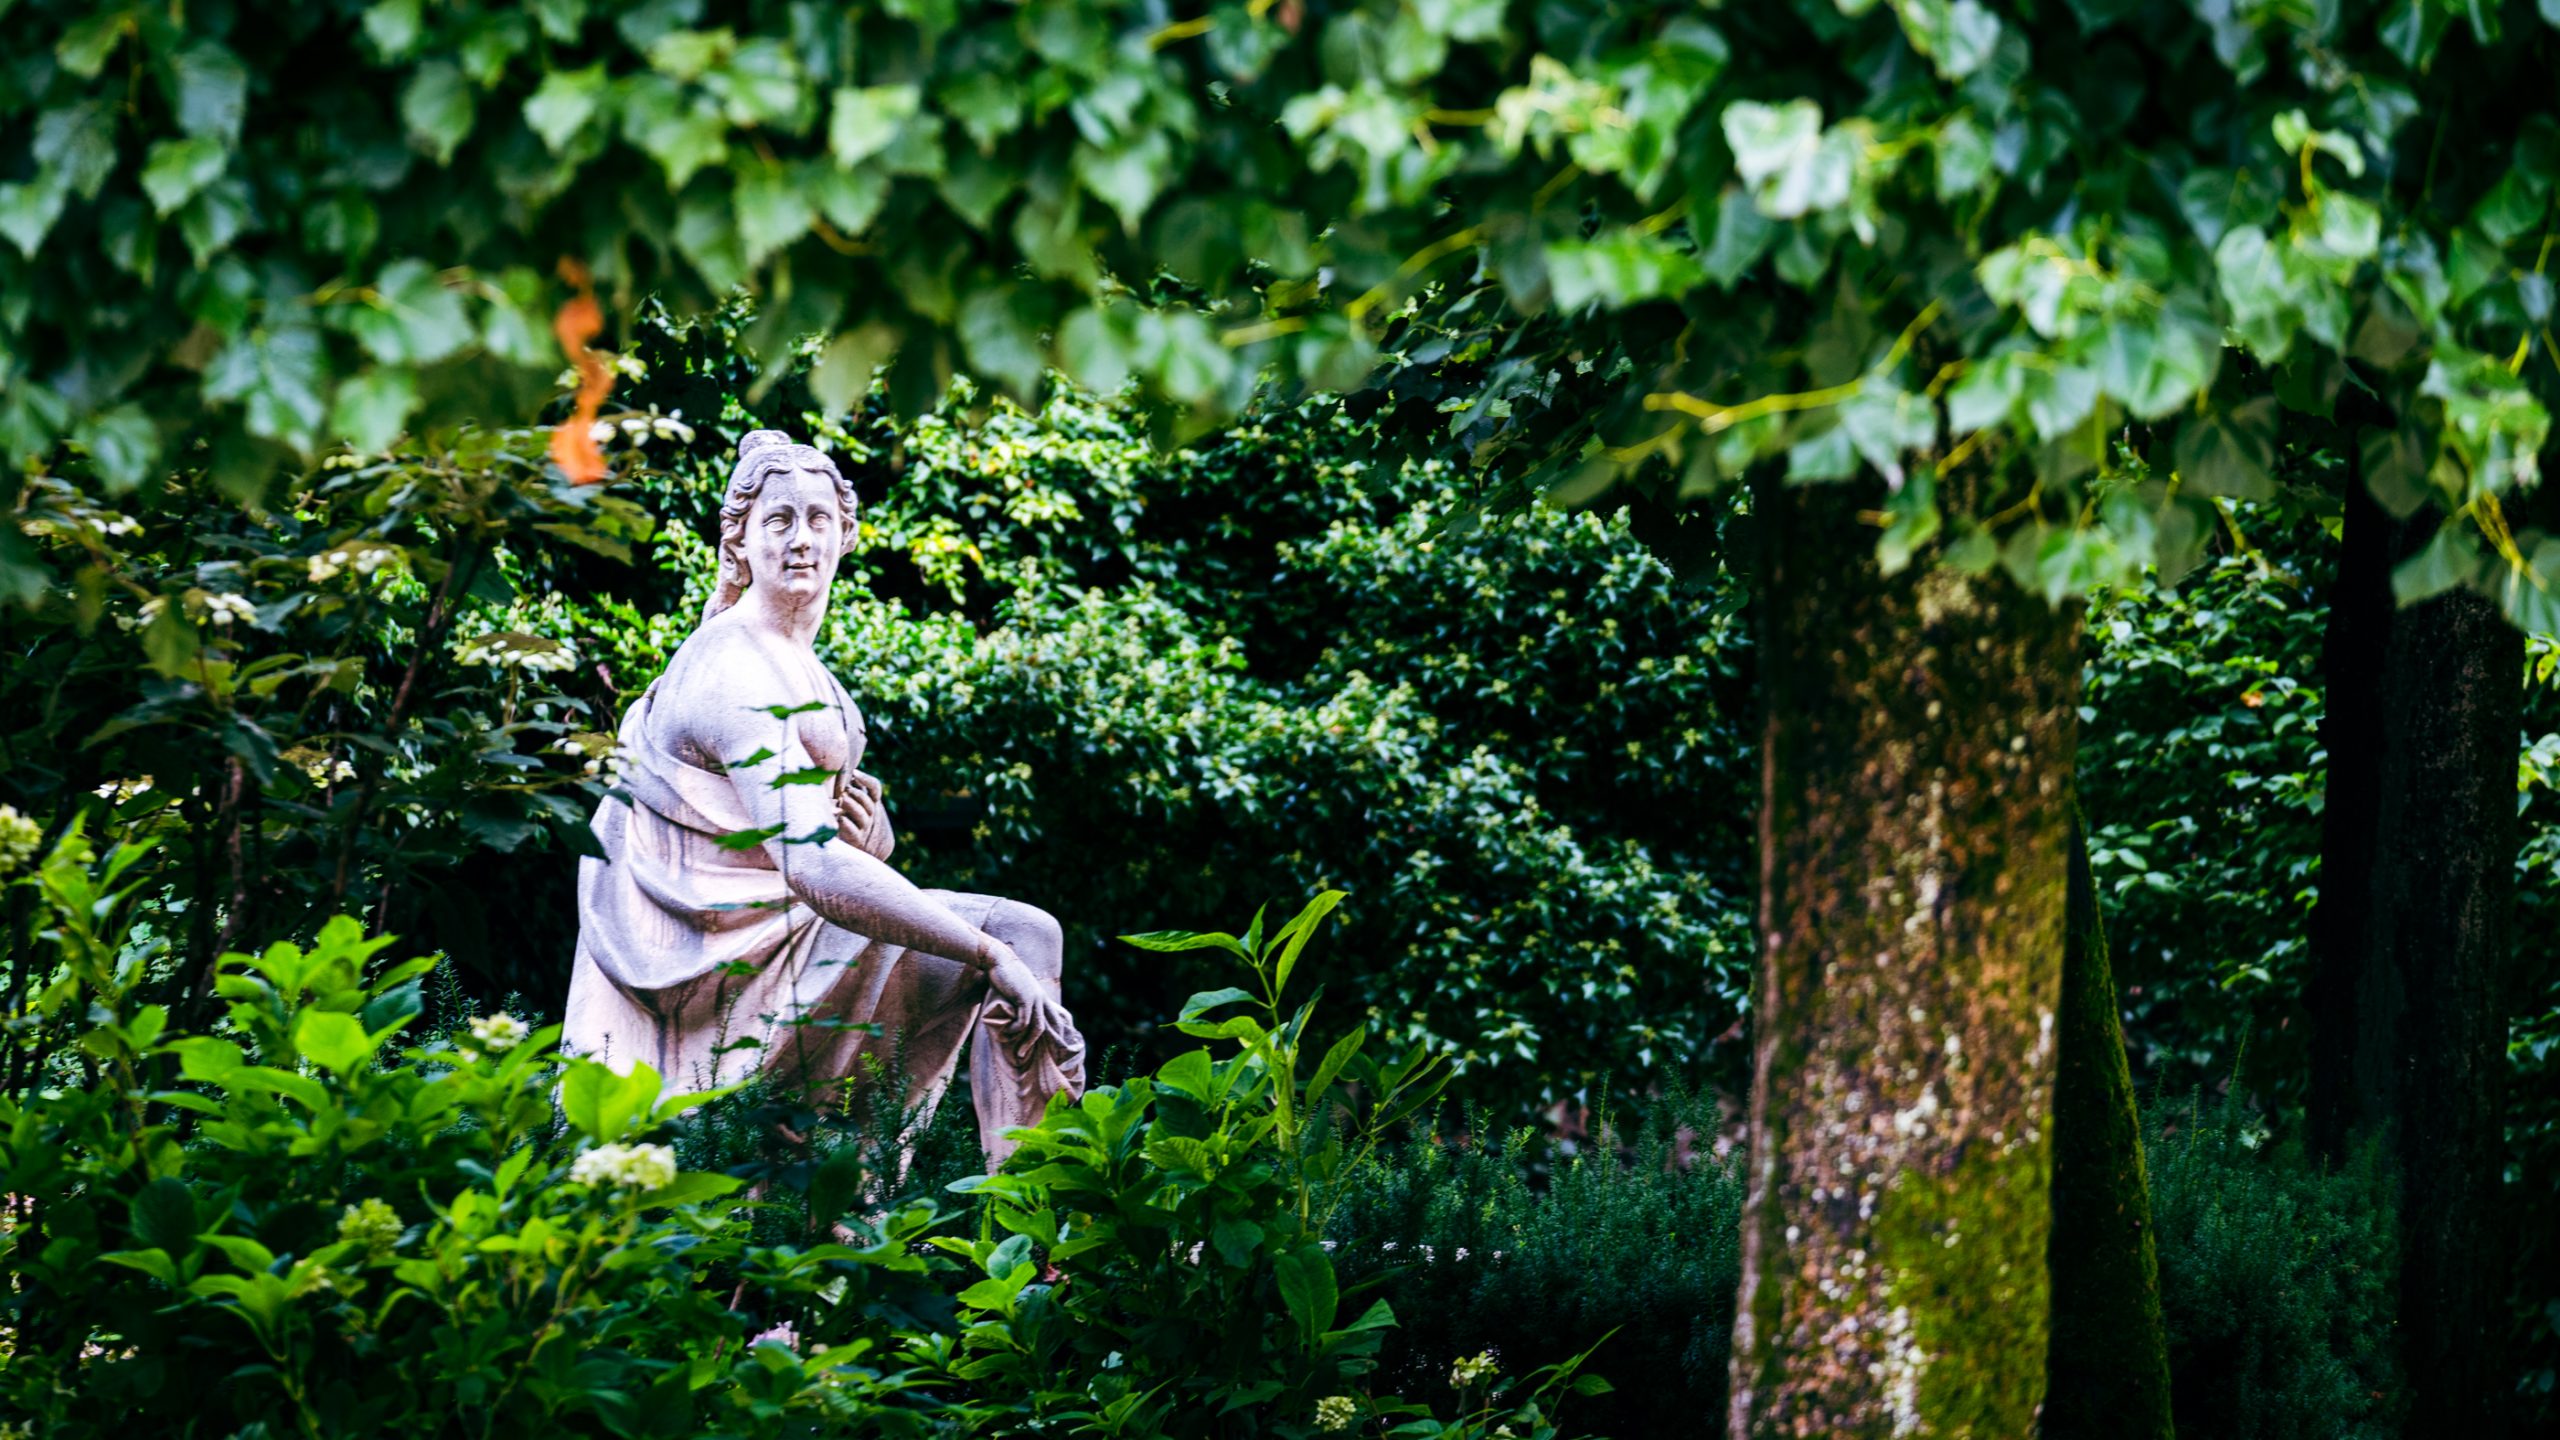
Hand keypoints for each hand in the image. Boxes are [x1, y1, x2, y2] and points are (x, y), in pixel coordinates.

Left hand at [835, 769, 890, 857]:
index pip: (875, 788)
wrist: (866, 852)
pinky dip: (846, 824)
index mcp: (871, 803)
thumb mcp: (857, 805)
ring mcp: (864, 827)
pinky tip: (840, 818)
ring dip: (851, 806)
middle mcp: (870, 814)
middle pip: (867, 801)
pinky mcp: (856, 840)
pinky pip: (852, 831)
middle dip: (856, 794)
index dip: (866, 780)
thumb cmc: (854, 823)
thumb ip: (852, 790)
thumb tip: (843, 772)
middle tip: (845, 790)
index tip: (854, 773)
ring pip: (861, 814)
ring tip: (842, 800)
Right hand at [984, 943, 1076, 1062]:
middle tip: (1040, 1057)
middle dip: (1050, 1043)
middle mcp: (1042, 999)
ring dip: (1028, 1043)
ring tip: (1020, 1054)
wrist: (999, 960)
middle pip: (1052, 1025)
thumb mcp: (1016, 991)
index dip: (1061, 1032)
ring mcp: (1035, 998)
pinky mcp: (1025, 998)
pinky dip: (1016, 1030)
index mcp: (1042, 997)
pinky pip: (1024, 1021)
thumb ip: (1020, 1004)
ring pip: (1038, 1027)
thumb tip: (1015, 1017)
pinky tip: (1007, 1034)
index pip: (1058, 1017)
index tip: (1059, 1047)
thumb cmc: (1005, 976)